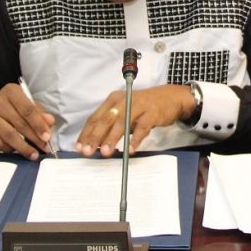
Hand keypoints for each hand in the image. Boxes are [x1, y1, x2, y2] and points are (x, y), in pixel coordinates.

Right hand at [0, 82, 55, 159]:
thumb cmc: (13, 107)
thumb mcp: (27, 104)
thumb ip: (39, 113)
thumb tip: (50, 122)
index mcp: (12, 92)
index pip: (28, 110)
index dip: (39, 124)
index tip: (47, 136)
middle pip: (20, 124)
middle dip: (34, 138)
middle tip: (44, 147)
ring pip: (9, 136)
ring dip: (24, 147)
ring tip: (34, 154)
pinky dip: (10, 149)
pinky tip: (18, 151)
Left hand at [75, 84, 193, 156]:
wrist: (171, 98)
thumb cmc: (145, 107)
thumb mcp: (125, 113)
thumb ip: (112, 126)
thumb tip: (96, 144)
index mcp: (113, 100)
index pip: (95, 117)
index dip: (87, 133)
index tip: (80, 147)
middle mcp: (124, 100)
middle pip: (106, 119)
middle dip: (96, 137)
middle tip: (89, 151)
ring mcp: (139, 105)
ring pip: (122, 122)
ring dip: (112, 138)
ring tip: (106, 152)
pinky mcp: (152, 112)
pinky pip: (142, 127)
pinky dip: (136, 139)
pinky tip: (130, 150)